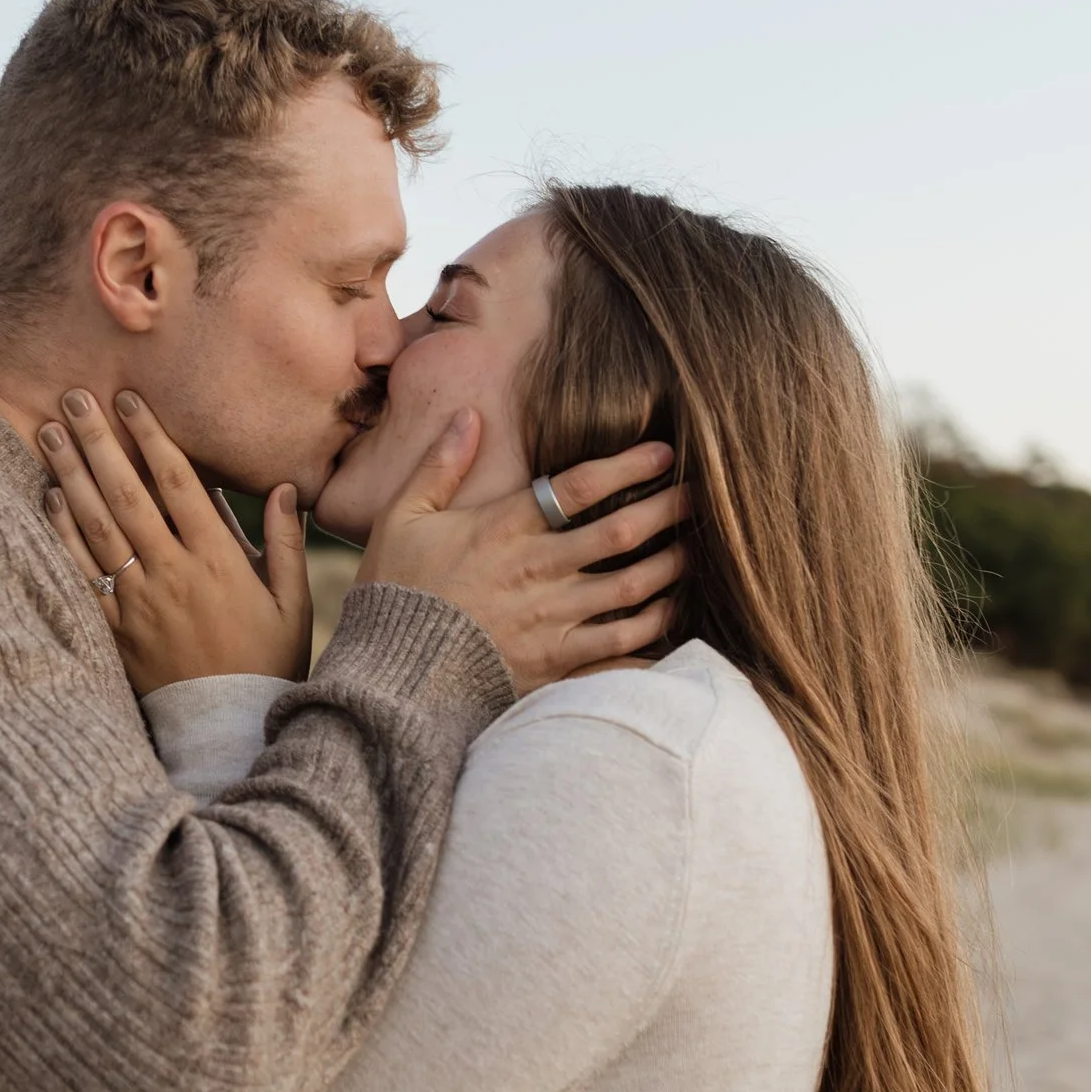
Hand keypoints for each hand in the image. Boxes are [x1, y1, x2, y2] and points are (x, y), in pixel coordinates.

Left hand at [39, 390, 312, 694]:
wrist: (224, 729)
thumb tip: (284, 488)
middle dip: (99, 440)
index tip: (130, 399)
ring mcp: (137, 601)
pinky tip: (48, 499)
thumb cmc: (265, 662)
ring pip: (96, 526)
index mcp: (218, 561)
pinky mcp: (112, 628)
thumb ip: (285, 544)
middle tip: (74, 395)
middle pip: (127, 493)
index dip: (152, 437)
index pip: (179, 484)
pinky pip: (80, 572)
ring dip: (71, 475)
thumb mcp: (291, 604)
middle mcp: (171, 574)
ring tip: (50, 432)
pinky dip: (61, 534)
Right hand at [359, 418, 687, 693]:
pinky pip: (619, 648)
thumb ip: (439, 465)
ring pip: (631, 589)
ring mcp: (551, 620)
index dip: (628, 464)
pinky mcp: (556, 664)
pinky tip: (670, 618)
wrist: (391, 676)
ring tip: (694, 553)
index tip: (663, 451)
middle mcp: (537, 571)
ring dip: (669, 568)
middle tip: (699, 496)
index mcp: (503, 530)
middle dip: (666, 510)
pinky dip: (652, 632)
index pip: (580, 486)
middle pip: (620, 533)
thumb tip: (469, 415)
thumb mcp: (401, 517)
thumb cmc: (395, 591)